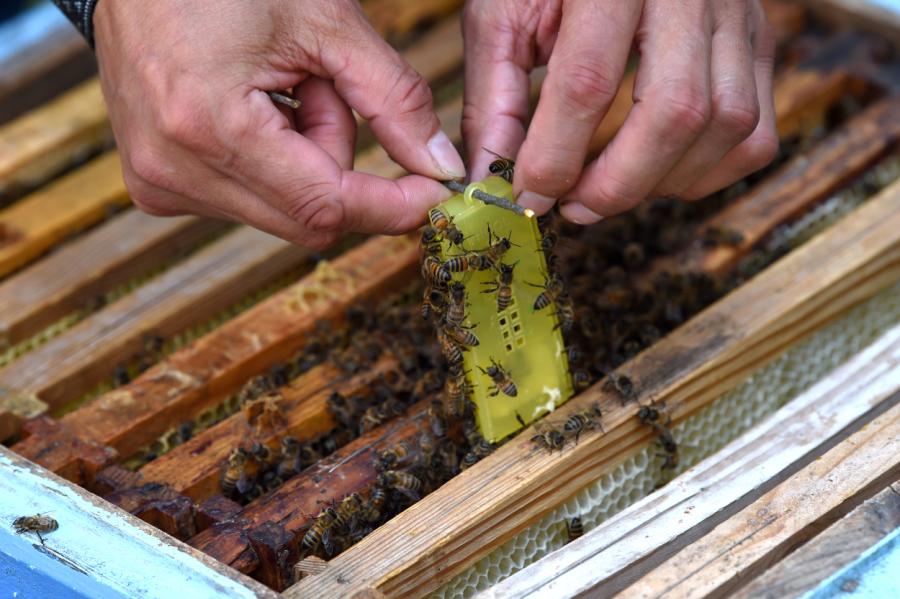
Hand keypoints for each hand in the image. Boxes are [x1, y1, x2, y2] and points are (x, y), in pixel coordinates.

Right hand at [93, 1, 464, 248]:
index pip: (324, 207)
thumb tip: (439, 166)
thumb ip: (394, 100)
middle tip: (328, 91)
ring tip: (284, 87)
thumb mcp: (326, 24)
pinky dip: (276, 160)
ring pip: (284, 209)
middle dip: (341, 164)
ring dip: (308, 158)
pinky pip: (250, 198)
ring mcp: (160, 182)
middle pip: (307, 217)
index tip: (433, 195)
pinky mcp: (159, 183)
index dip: (390, 207)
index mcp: (208, 126)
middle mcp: (174, 170)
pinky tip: (256, 107)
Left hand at [462, 0, 777, 222]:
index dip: (556, 155)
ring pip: (726, 125)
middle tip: (574, 208)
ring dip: (663, 182)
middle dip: (618, 183)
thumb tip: (490, 181)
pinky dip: (709, 173)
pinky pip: (757, 130)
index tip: (529, 195)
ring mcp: (736, 13)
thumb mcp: (504, 15)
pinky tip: (658, 174)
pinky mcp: (758, 38)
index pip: (589, 80)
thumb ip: (494, 98)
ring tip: (609, 189)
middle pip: (675, 111)